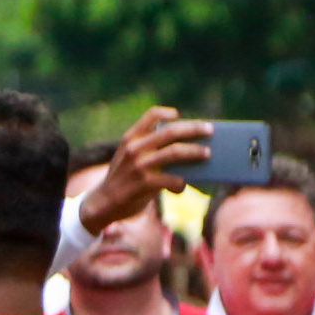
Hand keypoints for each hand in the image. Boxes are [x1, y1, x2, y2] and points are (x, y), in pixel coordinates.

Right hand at [79, 108, 213, 231]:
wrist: (105, 201)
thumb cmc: (125, 176)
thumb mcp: (129, 156)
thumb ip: (149, 148)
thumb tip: (189, 147)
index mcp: (131, 138)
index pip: (150, 116)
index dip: (167, 113)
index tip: (178, 115)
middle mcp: (135, 148)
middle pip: (170, 132)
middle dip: (194, 129)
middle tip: (209, 129)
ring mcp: (140, 166)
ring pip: (175, 152)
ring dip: (195, 152)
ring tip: (207, 153)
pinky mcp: (145, 183)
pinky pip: (174, 179)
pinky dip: (181, 183)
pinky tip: (181, 186)